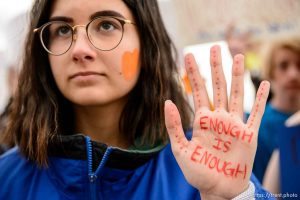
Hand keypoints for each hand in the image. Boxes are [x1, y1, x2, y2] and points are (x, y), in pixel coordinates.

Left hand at [164, 45, 269, 199]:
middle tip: (214, 48)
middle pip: (218, 87)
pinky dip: (261, 99)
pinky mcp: (249, 134)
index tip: (189, 56)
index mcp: (202, 120)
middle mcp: (219, 118)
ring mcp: (234, 124)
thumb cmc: (198, 172)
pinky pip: (257, 113)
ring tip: (237, 57)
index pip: (198, 91)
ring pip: (236, 94)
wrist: (218, 188)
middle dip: (216, 67)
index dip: (194, 74)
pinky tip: (264, 84)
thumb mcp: (180, 148)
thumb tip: (167, 101)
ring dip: (237, 75)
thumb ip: (173, 125)